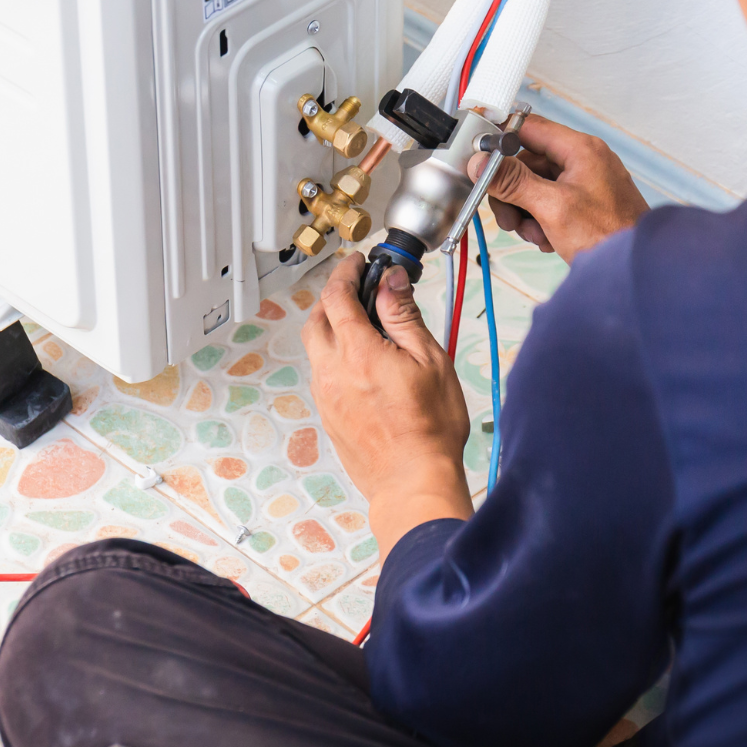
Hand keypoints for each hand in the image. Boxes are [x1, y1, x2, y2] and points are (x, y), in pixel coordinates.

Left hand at [303, 254, 473, 554]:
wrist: (412, 482)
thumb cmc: (429, 430)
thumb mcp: (430, 360)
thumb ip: (404, 316)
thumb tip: (391, 282)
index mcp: (357, 352)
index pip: (337, 296)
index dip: (346, 272)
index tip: (358, 263)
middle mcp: (332, 371)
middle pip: (316, 318)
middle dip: (333, 297)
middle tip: (358, 290)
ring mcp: (326, 396)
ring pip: (317, 347)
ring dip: (333, 328)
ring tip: (364, 327)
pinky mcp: (328, 415)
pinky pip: (323, 373)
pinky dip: (335, 356)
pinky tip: (362, 364)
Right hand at [469, 114, 649, 262]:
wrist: (634, 269)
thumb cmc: (609, 236)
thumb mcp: (552, 207)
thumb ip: (513, 182)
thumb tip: (482, 163)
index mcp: (580, 149)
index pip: (528, 128)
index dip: (501, 142)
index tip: (482, 160)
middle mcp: (583, 160)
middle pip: (527, 163)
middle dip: (513, 193)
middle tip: (510, 218)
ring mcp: (584, 182)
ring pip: (534, 186)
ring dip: (526, 212)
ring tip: (535, 234)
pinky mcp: (583, 203)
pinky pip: (548, 203)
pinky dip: (541, 221)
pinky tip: (548, 238)